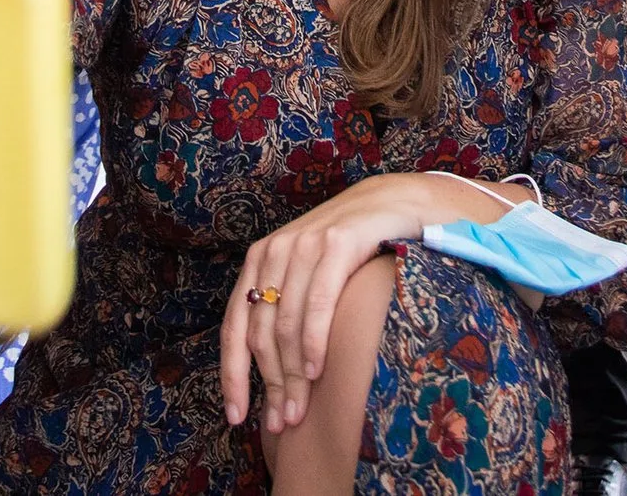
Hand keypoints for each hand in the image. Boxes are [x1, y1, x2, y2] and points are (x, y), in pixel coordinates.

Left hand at [221, 172, 516, 435]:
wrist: (394, 202)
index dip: (232, 377)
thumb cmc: (352, 250)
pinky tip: (317, 371)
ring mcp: (305, 245)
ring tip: (300, 412)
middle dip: (271, 386)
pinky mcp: (337, 243)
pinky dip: (313, 341)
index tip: (236, 418)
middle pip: (262, 335)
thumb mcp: (309, 276)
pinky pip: (318, 303)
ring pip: (287, 325)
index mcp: (259, 262)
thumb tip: (272, 379)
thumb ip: (287, 312)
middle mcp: (275, 252)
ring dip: (291, 376)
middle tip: (282, 424)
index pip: (234, 328)